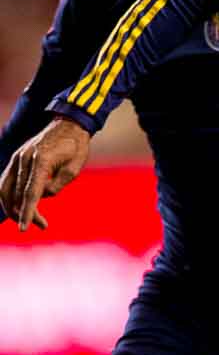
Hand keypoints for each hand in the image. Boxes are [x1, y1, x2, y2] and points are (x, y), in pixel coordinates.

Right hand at [0, 117, 90, 231]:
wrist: (68, 125)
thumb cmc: (75, 147)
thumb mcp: (74, 169)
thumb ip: (57, 185)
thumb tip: (43, 195)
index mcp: (41, 161)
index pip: (30, 194)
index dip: (26, 213)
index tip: (24, 229)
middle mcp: (24, 159)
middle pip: (16, 194)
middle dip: (24, 214)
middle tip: (43, 225)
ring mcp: (18, 157)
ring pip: (6, 188)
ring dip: (13, 206)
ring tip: (30, 218)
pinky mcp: (17, 158)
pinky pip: (6, 180)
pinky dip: (10, 195)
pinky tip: (19, 204)